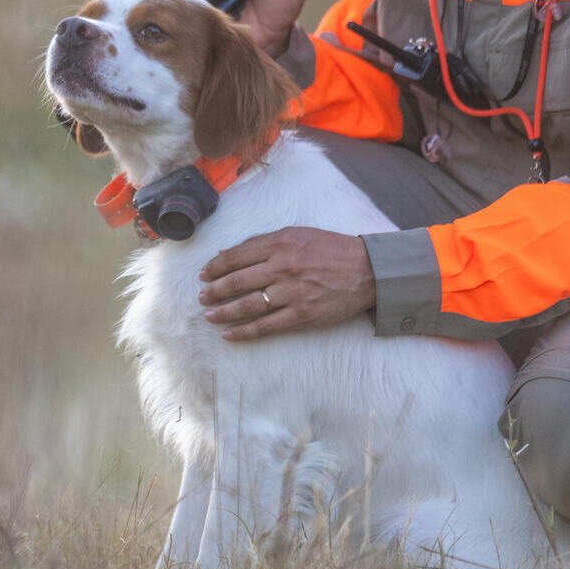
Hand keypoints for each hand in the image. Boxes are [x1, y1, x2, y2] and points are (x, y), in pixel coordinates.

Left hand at [198, 227, 374, 339]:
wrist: (367, 270)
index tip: (204, 274)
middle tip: (202, 296)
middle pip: (237, 281)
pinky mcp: (301, 315)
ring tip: (209, 315)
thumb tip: (229, 253)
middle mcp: (283, 267)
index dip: (216, 266)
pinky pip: (265, 326)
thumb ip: (265, 243)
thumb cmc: (332, 249)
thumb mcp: (298, 234)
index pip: (236, 256)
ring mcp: (292, 293)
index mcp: (280, 244)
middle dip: (214, 290)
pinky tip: (229, 334)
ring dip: (223, 311)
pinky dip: (244, 331)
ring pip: (247, 305)